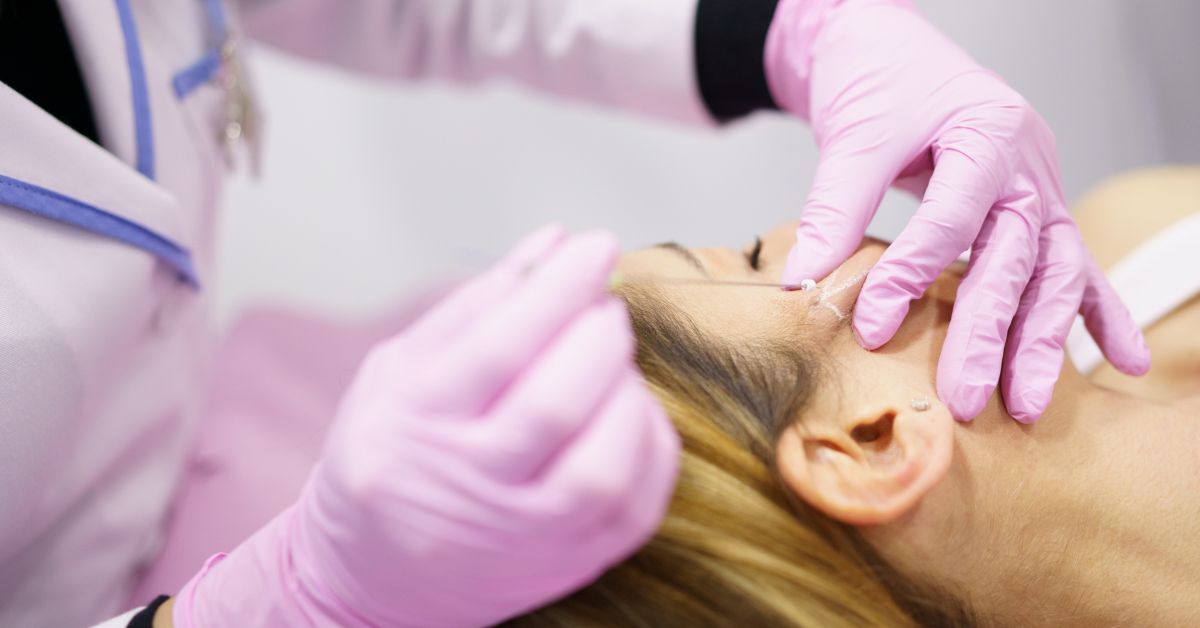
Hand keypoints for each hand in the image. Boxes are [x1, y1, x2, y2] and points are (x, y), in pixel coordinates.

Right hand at [173, 225, 679, 626]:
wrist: (369, 573)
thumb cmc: (388, 453)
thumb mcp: (398, 369)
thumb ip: (475, 306)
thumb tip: (551, 244)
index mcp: (413, 423)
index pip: (497, 348)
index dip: (558, 289)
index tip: (594, 246)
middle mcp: (464, 488)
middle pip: (554, 407)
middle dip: (598, 336)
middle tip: (605, 307)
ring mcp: (519, 538)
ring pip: (600, 468)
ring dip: (628, 393)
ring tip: (614, 360)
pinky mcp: (565, 565)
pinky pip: (634, 507)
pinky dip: (650, 445)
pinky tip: (631, 410)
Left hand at [766, 0, 1149, 421]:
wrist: (893, 50)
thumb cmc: (881, 81)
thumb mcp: (855, 134)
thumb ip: (835, 208)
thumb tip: (804, 282)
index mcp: (987, 132)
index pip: (954, 218)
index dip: (912, 275)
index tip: (872, 327)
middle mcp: (1027, 166)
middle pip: (1016, 258)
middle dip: (990, 334)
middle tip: (964, 397)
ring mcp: (1040, 192)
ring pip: (1055, 273)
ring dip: (1044, 342)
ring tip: (1029, 405)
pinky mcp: (1038, 212)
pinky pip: (1078, 266)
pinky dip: (1103, 315)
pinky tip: (1126, 362)